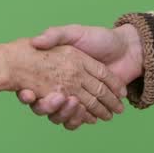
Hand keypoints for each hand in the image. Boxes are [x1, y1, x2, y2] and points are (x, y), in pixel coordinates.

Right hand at [0, 38, 125, 124]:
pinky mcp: (91, 108)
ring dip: (67, 114)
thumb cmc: (99, 38)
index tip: (27, 94)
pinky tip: (89, 116)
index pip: (33, 87)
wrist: (127, 49)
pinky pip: (80, 119)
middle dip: (48, 107)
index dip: (27, 94)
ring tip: (77, 105)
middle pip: (46, 106)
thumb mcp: (75, 32)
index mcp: (53, 71)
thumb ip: (56, 35)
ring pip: (62, 115)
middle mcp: (61, 87)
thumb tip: (35, 41)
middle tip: (58, 98)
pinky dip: (82, 120)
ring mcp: (76, 98)